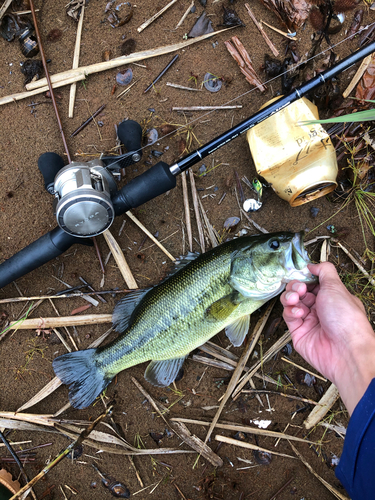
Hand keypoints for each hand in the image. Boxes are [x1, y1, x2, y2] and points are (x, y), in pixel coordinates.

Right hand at [280, 262, 374, 413]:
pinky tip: (298, 313)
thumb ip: (324, 271)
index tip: (301, 274)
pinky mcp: (298, 333)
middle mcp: (320, 309)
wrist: (345, 350)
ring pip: (291, 303)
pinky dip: (291, 311)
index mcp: (332, 298)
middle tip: (300, 288)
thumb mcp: (336, 287)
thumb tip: (313, 265)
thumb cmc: (346, 320)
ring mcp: (309, 321)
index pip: (312, 283)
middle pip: (299, 292)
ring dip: (290, 297)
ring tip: (295, 298)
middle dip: (296, 287)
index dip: (305, 278)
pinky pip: (288, 317)